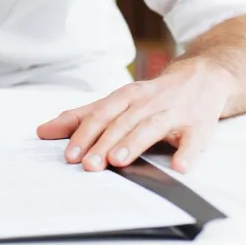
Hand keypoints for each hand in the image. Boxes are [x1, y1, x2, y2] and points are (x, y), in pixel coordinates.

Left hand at [35, 58, 235, 172]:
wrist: (202, 77)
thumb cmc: (152, 96)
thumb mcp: (117, 101)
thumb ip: (83, 116)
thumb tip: (44, 131)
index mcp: (126, 97)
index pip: (100, 115)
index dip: (84, 134)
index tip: (69, 154)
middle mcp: (147, 102)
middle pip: (122, 122)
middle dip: (104, 143)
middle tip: (89, 165)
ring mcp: (173, 113)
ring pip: (151, 127)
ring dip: (134, 143)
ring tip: (119, 160)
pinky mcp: (198, 126)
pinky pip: (193, 140)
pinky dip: (186, 153)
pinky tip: (179, 167)